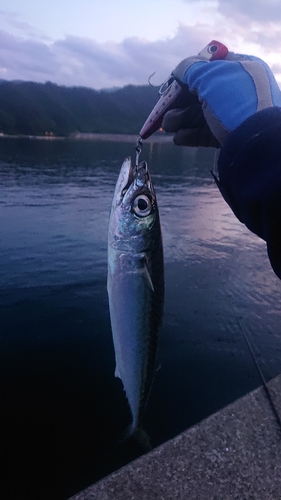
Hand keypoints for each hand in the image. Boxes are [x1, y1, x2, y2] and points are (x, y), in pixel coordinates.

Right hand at [162, 49, 280, 147]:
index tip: (172, 84)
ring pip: (201, 114)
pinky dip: (190, 135)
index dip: (188, 74)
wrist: (255, 141)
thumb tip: (179, 70)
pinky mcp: (229, 136)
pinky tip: (178, 138)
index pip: (209, 67)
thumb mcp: (210, 78)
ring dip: (180, 119)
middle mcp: (238, 90)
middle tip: (162, 111)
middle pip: (201, 93)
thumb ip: (190, 69)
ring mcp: (234, 114)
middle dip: (179, 103)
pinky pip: (206, 133)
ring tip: (167, 127)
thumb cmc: (235, 102)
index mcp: (240, 69)